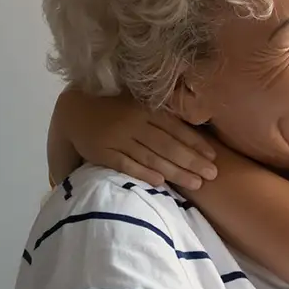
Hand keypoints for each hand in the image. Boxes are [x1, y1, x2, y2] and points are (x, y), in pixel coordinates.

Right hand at [55, 90, 217, 188]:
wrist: (74, 110)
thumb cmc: (114, 108)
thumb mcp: (138, 104)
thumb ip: (161, 116)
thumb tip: (193, 131)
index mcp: (146, 110)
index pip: (176, 129)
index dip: (196, 144)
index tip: (213, 157)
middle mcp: (134, 123)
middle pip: (168, 146)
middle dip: (192, 161)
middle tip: (212, 175)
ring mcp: (118, 138)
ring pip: (152, 157)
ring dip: (176, 172)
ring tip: (196, 183)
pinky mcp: (103, 152)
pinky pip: (126, 165)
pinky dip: (144, 174)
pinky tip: (161, 183)